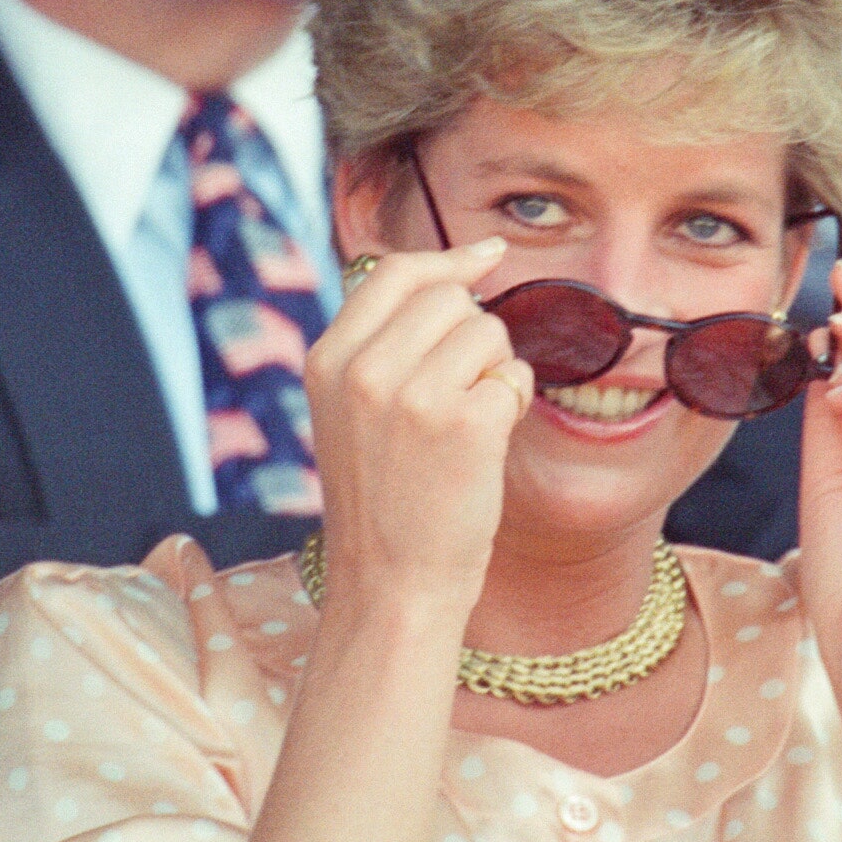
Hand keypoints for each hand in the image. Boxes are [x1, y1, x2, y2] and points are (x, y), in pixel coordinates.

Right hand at [303, 238, 533, 639]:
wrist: (391, 586)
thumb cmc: (383, 500)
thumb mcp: (349, 411)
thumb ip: (380, 344)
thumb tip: (455, 272)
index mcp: (327, 360)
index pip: (392, 272)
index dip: (448, 260)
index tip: (488, 255)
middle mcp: (364, 371)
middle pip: (450, 298)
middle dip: (472, 334)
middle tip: (458, 394)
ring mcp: (412, 396)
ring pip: (488, 331)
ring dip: (494, 370)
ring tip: (464, 425)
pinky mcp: (463, 425)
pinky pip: (514, 376)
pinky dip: (512, 403)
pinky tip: (485, 444)